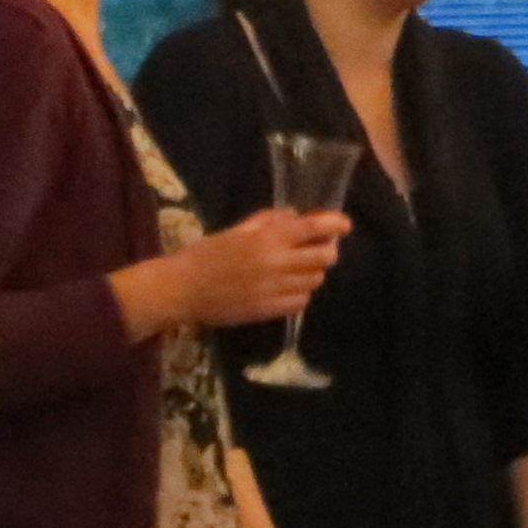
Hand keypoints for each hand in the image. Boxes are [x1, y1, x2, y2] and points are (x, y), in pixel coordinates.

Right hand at [165, 207, 348, 328]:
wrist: (183, 290)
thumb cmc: (205, 254)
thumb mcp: (236, 230)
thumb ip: (268, 221)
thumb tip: (296, 217)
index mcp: (268, 239)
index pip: (314, 228)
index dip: (335, 224)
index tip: (344, 224)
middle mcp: (278, 263)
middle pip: (324, 257)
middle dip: (327, 250)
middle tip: (317, 247)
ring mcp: (276, 290)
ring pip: (315, 280)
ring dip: (312, 272)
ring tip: (296, 268)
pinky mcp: (271, 311)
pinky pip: (301, 301)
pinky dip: (300, 293)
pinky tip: (286, 288)